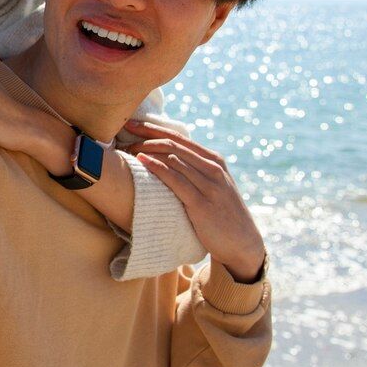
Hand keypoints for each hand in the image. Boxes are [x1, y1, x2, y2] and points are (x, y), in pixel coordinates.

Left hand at [124, 119, 265, 281]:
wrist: (242, 242)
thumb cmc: (220, 213)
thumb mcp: (212, 185)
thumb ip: (195, 170)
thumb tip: (166, 158)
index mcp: (213, 160)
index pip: (178, 137)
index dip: (153, 128)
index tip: (131, 123)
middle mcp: (212, 168)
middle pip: (173, 144)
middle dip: (145, 135)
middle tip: (124, 133)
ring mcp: (208, 185)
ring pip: (173, 158)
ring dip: (147, 150)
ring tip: (127, 149)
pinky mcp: (201, 203)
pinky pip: (176, 180)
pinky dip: (157, 168)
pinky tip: (142, 161)